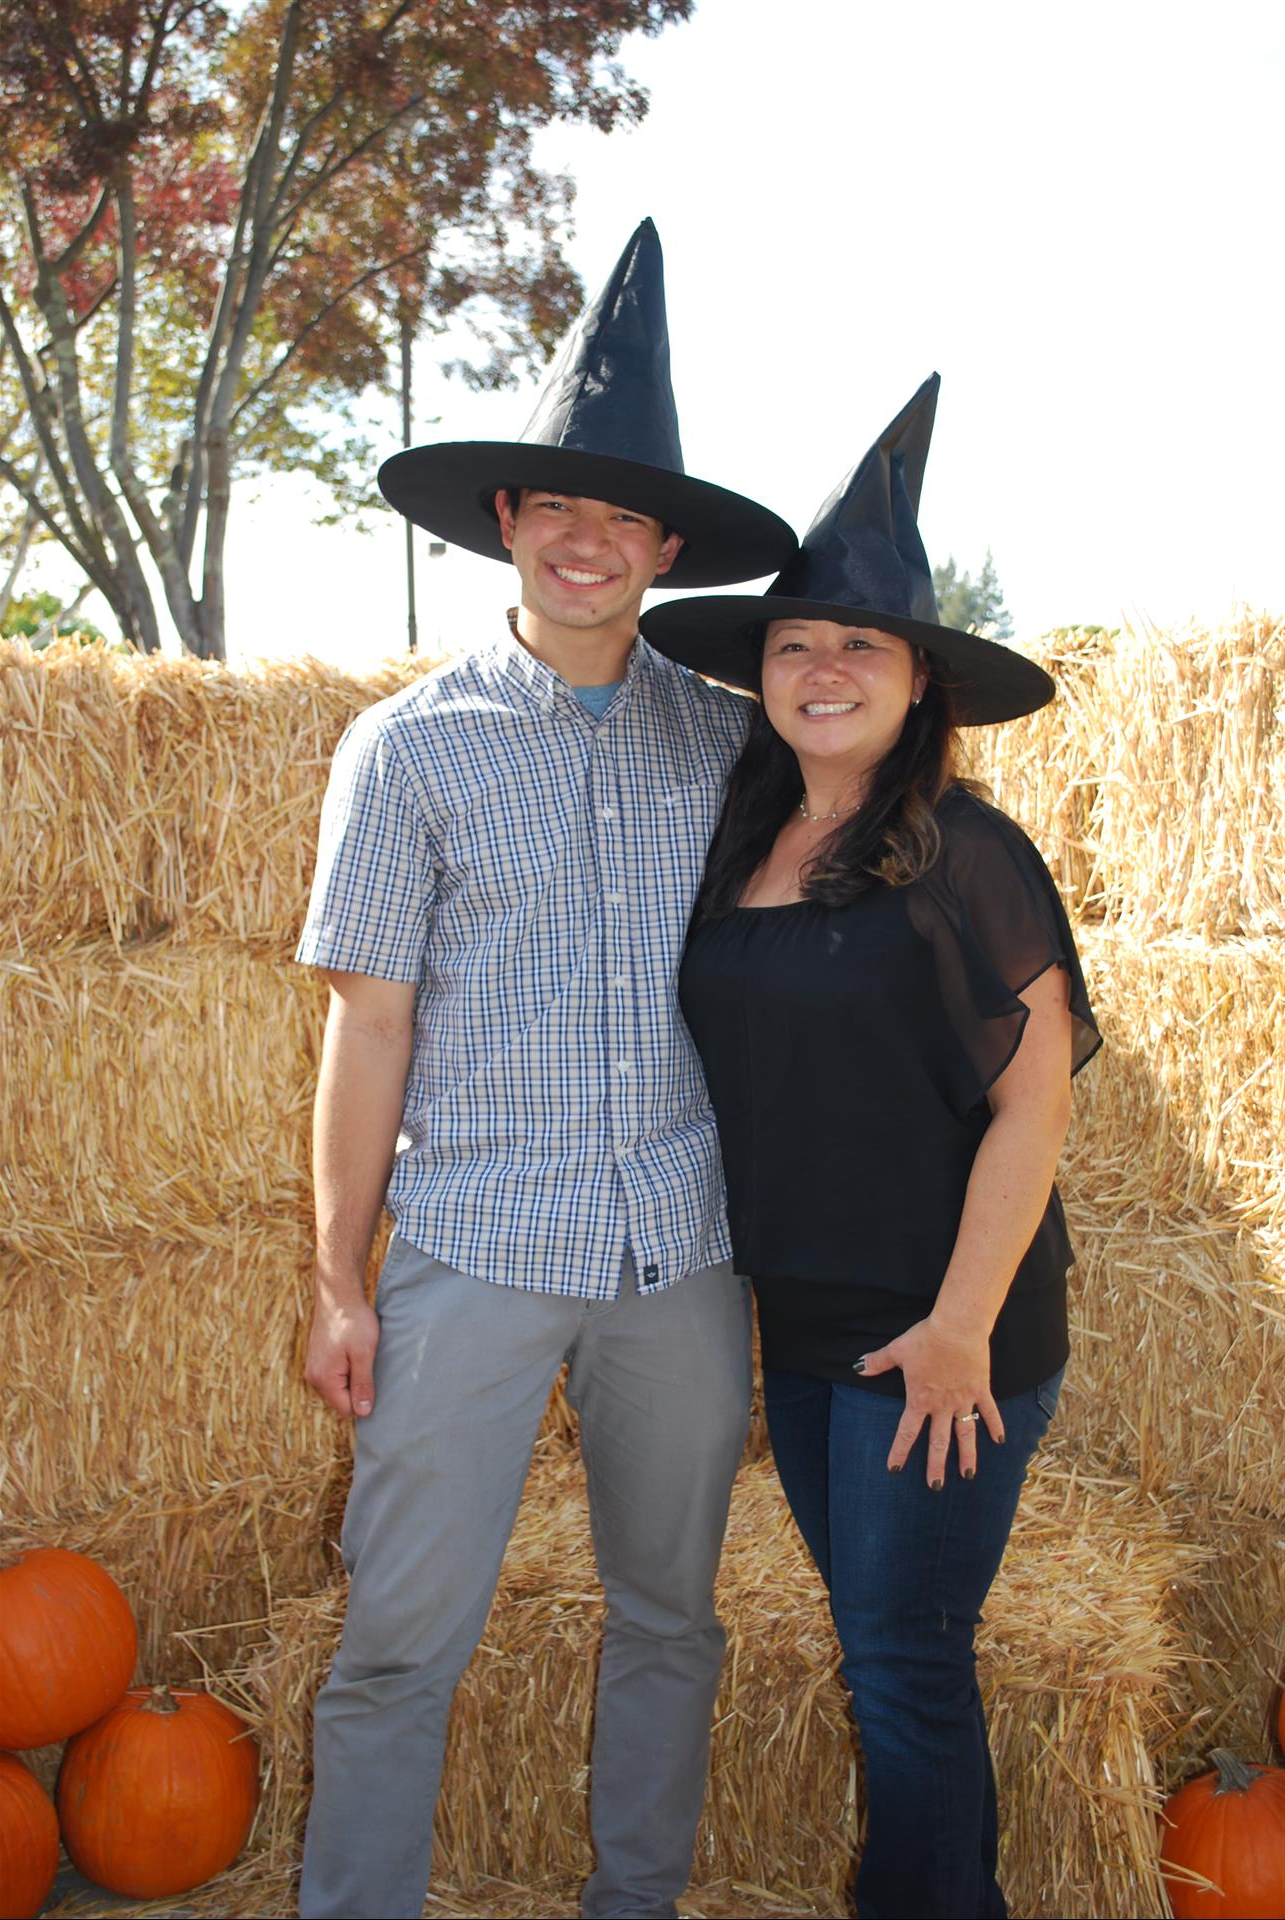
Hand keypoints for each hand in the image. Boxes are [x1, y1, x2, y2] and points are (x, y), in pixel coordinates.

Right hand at [304, 1285, 379, 1417]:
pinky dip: (346, 1369)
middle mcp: (314, 1377)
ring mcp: (314, 1368)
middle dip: (357, 1388)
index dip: (364, 1400)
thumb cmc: (353, 1321)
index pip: (346, 1410)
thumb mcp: (364, 1353)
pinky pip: (335, 1376)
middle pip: (341, 1400)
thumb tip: (363, 1413)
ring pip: (339, 1387)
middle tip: (367, 1364)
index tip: (373, 1378)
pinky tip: (353, 1352)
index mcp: (324, 1379)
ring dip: (352, 1377)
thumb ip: (363, 1384)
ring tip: (360, 1355)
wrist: (338, 1295)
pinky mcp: (318, 1360)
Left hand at [857, 1314, 1002, 1486]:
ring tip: (967, 1476)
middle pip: (938, 1442)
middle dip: (936, 1466)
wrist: (957, 1327)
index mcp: (920, 1399)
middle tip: (934, 1486)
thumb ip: (877, 1362)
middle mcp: (942, 1405)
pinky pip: (989, 1412)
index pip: (907, 1432)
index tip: (895, 1469)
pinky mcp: (981, 1389)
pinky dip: (995, 1425)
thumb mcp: (897, 1350)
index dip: (900, 1451)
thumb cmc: (926, 1338)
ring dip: (967, 1455)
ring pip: (965, 1433)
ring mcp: (964, 1399)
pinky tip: (999, 1441)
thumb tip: (857, 1368)